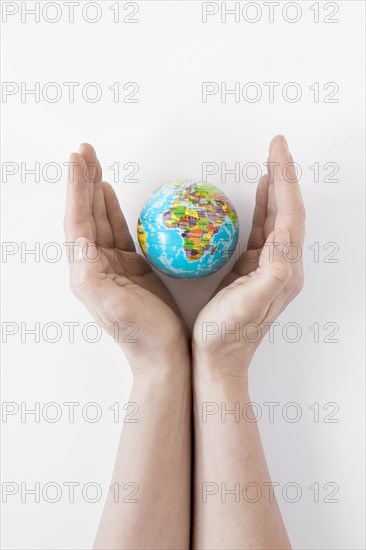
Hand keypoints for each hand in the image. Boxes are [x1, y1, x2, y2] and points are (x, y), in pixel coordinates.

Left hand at [64, 144, 187, 368]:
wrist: (163, 353)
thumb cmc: (141, 332)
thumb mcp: (112, 303)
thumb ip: (90, 272)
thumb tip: (79, 240)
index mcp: (85, 272)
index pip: (77, 222)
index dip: (76, 189)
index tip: (77, 160)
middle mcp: (93, 266)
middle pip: (85, 215)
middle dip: (82, 182)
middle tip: (85, 151)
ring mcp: (113, 265)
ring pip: (100, 220)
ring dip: (95, 191)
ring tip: (95, 164)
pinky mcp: (131, 267)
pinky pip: (119, 231)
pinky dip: (113, 210)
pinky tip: (111, 195)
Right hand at [192, 135, 304, 375]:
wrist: (218, 358)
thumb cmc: (227, 334)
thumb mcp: (250, 303)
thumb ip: (273, 272)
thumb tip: (283, 237)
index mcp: (286, 269)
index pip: (291, 214)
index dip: (285, 179)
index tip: (277, 150)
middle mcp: (284, 265)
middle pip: (290, 210)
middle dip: (284, 175)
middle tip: (277, 145)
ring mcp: (271, 266)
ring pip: (279, 217)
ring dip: (277, 187)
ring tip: (272, 161)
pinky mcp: (255, 269)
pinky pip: (264, 230)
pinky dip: (264, 207)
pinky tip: (260, 194)